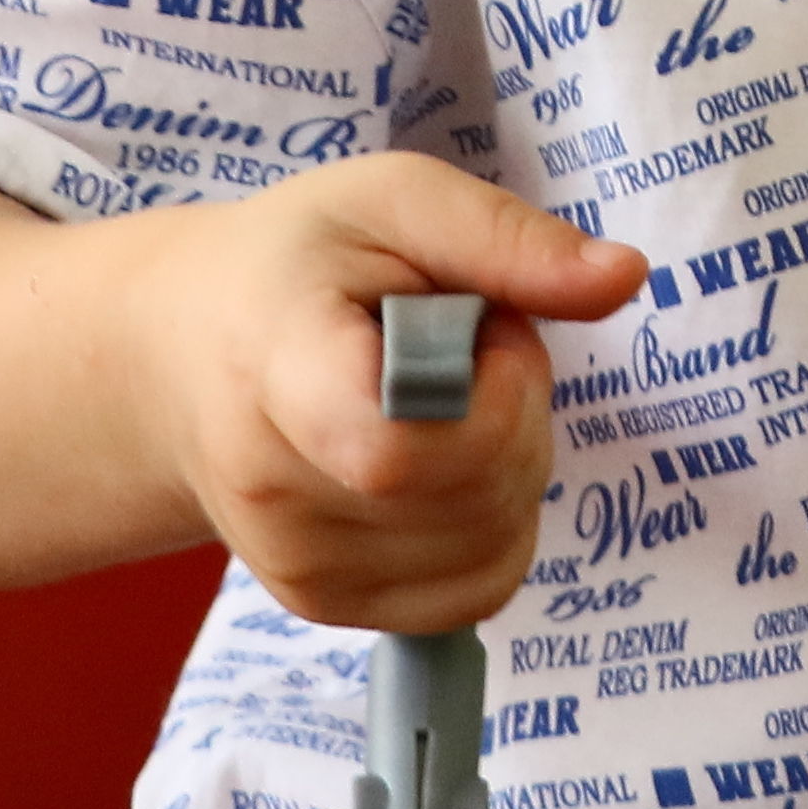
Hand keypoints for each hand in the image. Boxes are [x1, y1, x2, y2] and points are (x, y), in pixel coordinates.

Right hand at [125, 152, 647, 631]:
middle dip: (518, 405)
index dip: (491, 400)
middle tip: (463, 343)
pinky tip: (442, 461)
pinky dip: (494, 522)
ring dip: (511, 463)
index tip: (478, 328)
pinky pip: (479, 588)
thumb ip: (506, 240)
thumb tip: (624, 279)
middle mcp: (275, 493)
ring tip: (442, 397)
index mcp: (282, 371)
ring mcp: (299, 567)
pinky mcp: (326, 608)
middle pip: (476, 493)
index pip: (397, 454)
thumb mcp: (394, 200)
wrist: (183, 358)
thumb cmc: (297, 267)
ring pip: (494, 545)